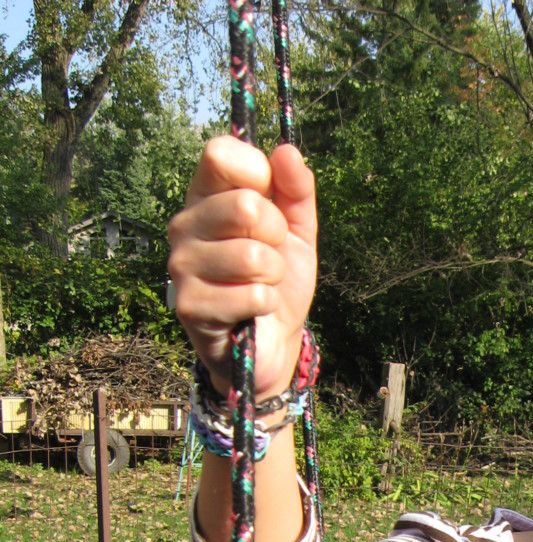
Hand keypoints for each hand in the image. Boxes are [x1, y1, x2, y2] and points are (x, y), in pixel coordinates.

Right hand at [167, 136, 316, 399]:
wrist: (273, 344)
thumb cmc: (278, 282)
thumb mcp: (297, 231)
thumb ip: (296, 190)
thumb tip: (287, 150)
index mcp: (205, 196)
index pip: (220, 154)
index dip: (260, 175)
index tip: (270, 202)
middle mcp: (184, 225)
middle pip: (246, 206)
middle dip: (277, 235)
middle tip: (271, 256)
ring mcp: (181, 265)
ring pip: (252, 255)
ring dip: (274, 276)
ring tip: (262, 285)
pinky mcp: (188, 305)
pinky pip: (251, 295)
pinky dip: (266, 305)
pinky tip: (254, 311)